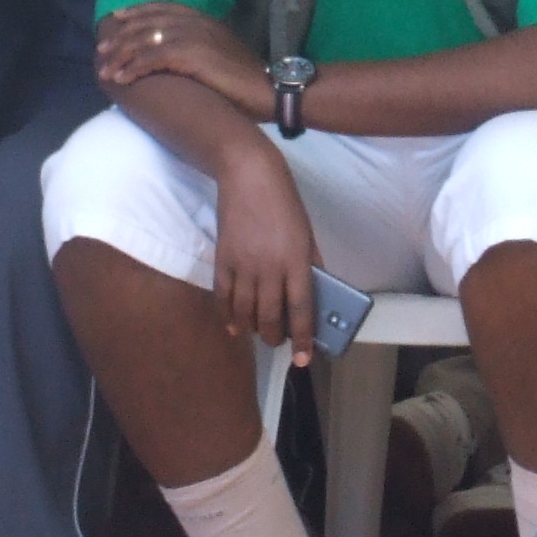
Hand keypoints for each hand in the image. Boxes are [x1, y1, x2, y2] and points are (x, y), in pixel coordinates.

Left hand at [98, 3, 273, 118]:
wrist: (269, 90)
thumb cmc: (249, 79)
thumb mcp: (224, 52)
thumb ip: (202, 45)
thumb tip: (181, 54)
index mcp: (204, 19)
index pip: (162, 8)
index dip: (137, 12)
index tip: (118, 19)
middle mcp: (196, 23)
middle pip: (146, 23)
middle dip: (120, 37)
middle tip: (102, 51)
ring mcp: (192, 37)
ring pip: (143, 41)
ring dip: (120, 56)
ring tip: (106, 71)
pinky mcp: (189, 55)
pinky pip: (150, 59)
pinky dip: (132, 69)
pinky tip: (122, 79)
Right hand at [211, 146, 321, 365]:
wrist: (249, 177)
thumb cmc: (286, 205)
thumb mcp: (307, 235)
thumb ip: (310, 265)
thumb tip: (314, 294)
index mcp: (297, 262)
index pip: (301, 310)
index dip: (302, 338)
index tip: (303, 359)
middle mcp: (269, 268)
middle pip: (269, 316)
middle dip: (274, 337)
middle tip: (279, 343)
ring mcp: (243, 265)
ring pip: (245, 311)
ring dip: (252, 329)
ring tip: (258, 334)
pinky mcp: (222, 259)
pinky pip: (223, 296)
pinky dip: (228, 315)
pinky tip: (233, 325)